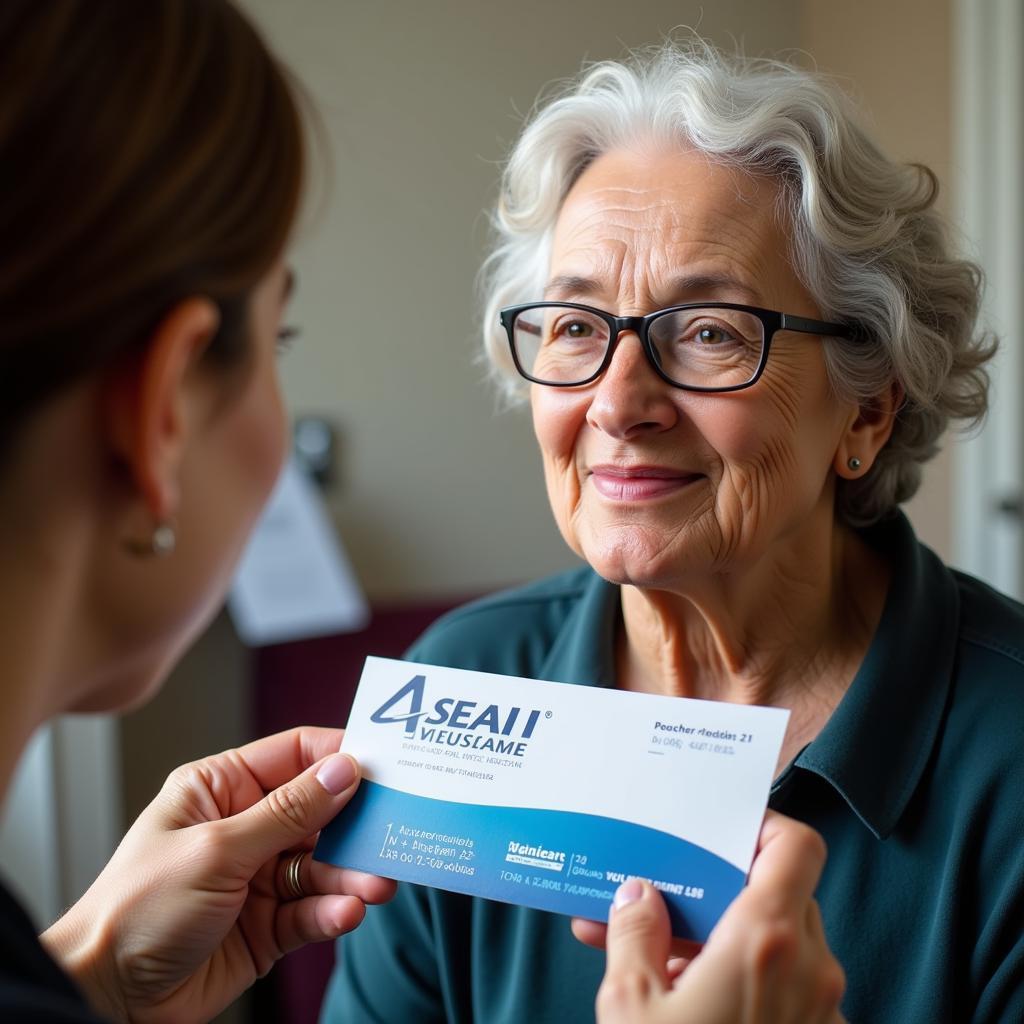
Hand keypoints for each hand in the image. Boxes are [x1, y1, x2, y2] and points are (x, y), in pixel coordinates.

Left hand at [42, 726, 395, 1023]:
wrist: (106, 999)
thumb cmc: (135, 909)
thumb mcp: (217, 849)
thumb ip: (288, 812)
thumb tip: (344, 771)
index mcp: (222, 788)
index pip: (295, 755)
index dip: (341, 757)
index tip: (387, 764)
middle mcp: (245, 826)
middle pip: (321, 812)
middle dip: (357, 824)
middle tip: (395, 829)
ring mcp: (259, 876)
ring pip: (324, 864)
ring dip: (352, 874)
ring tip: (377, 884)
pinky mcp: (269, 925)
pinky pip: (314, 910)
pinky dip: (333, 911)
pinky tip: (345, 913)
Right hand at [590, 812, 845, 1023]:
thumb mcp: (632, 1005)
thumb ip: (634, 934)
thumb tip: (637, 895)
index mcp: (765, 939)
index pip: (795, 847)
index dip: (763, 825)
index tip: (723, 827)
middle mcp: (808, 968)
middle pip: (775, 894)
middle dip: (713, 891)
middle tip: (658, 895)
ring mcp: (820, 1011)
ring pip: (774, 944)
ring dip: (719, 938)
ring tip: (648, 952)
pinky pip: (783, 989)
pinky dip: (740, 979)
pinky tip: (684, 996)